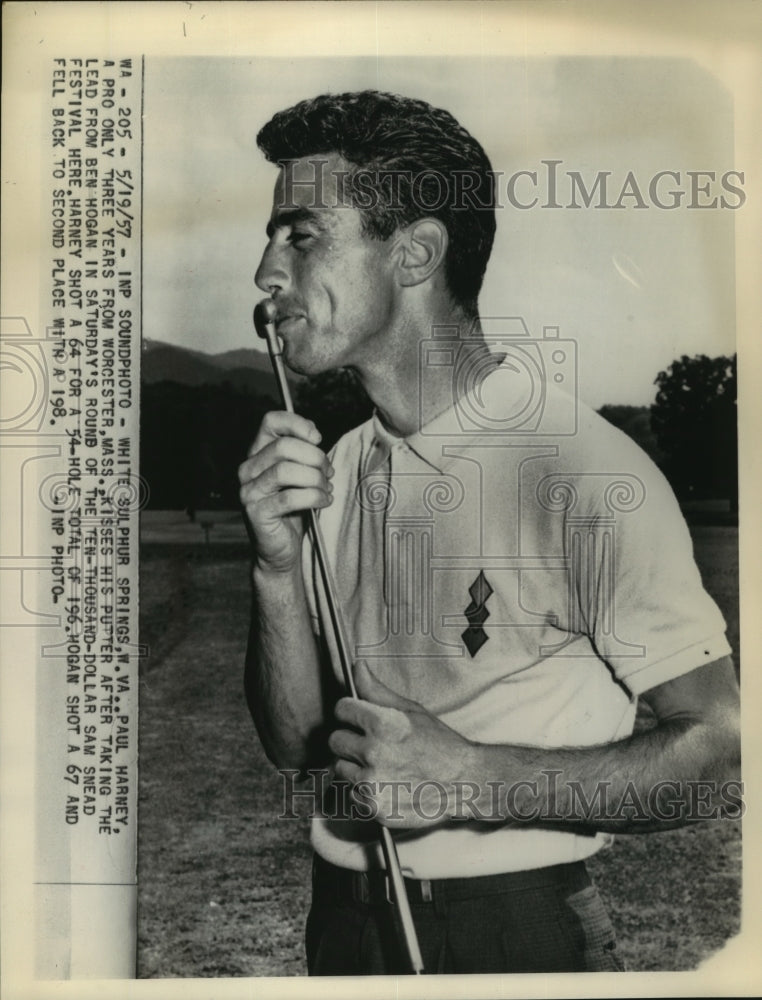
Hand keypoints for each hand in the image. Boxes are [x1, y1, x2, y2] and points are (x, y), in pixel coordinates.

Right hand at [238, 411, 333, 573]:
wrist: (281, 550)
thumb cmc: (294, 509)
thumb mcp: (300, 475)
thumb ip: (303, 454)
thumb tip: (314, 436)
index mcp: (258, 453)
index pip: (270, 422)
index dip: (297, 424)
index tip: (318, 438)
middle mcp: (247, 469)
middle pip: (284, 446)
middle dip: (314, 457)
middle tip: (329, 472)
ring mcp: (248, 490)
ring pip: (285, 470)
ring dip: (315, 478)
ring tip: (326, 489)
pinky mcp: (255, 512)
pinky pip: (290, 497)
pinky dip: (314, 497)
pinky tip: (324, 501)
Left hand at [329, 661, 478, 828]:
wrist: (464, 783)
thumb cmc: (441, 745)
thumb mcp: (412, 711)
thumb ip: (378, 691)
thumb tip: (358, 667)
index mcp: (383, 725)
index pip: (342, 709)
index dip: (351, 711)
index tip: (360, 717)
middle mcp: (374, 753)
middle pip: (336, 740)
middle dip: (351, 739)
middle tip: (374, 744)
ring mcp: (372, 782)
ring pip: (341, 767)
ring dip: (356, 766)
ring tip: (384, 765)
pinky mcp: (373, 807)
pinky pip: (352, 793)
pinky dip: (365, 791)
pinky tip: (387, 784)